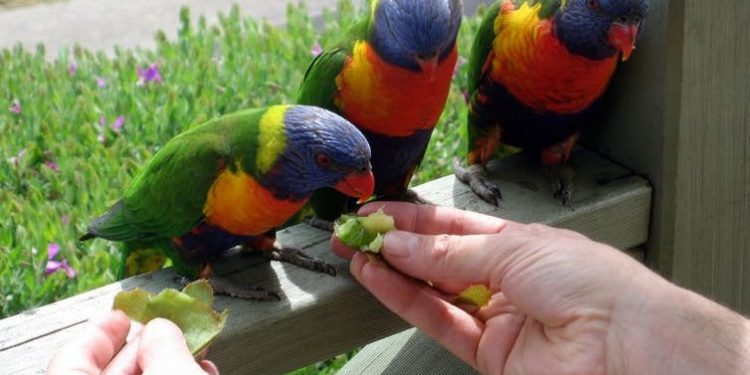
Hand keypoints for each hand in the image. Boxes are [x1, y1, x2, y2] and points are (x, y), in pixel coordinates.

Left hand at [47, 310, 218, 374]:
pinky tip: (201, 373)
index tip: (122, 312)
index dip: (99, 330)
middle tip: (169, 327)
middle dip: (144, 347)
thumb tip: (161, 327)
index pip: (72, 359)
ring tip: (196, 350)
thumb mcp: (172, 374)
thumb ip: (163, 343)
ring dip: (166, 365)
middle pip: (109, 373)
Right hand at [332, 202, 749, 374]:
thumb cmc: (591, 282)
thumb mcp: (514, 248)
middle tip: (356, 230)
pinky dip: (403, 299)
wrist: (625, 343)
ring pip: (433, 291)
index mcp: (521, 245)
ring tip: (356, 250)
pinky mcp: (488, 355)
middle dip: (396, 243)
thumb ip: (451, 250)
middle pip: (439, 259)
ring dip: (391, 271)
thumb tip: (401, 241)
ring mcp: (496, 318)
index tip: (378, 209)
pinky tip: (376, 276)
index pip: (457, 226)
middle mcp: (506, 280)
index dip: (416, 218)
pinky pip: (438, 321)